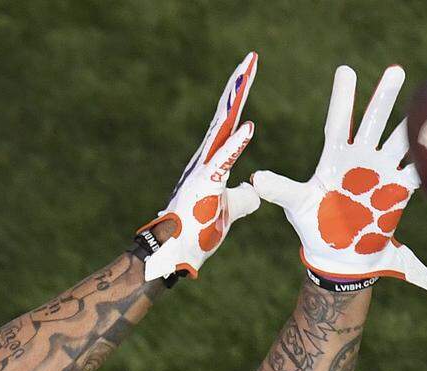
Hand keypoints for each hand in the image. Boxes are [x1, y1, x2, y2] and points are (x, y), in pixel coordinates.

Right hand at [138, 51, 261, 281]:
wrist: (173, 255)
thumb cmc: (196, 234)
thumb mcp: (226, 212)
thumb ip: (241, 198)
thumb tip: (254, 190)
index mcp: (211, 164)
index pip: (229, 124)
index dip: (239, 99)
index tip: (249, 74)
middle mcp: (204, 160)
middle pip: (224, 116)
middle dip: (238, 87)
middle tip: (250, 59)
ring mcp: (202, 171)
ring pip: (221, 129)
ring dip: (235, 102)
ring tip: (247, 75)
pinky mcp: (203, 186)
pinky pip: (223, 162)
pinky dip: (236, 145)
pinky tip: (249, 128)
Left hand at [251, 64, 426, 291]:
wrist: (340, 256)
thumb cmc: (315, 226)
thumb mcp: (297, 205)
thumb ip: (281, 189)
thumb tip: (256, 180)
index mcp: (334, 158)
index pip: (339, 122)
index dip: (343, 98)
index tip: (346, 71)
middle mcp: (360, 159)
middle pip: (374, 122)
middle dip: (384, 98)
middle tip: (396, 70)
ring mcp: (381, 173)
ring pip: (398, 140)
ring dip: (410, 123)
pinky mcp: (398, 191)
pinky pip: (416, 172)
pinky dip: (426, 159)